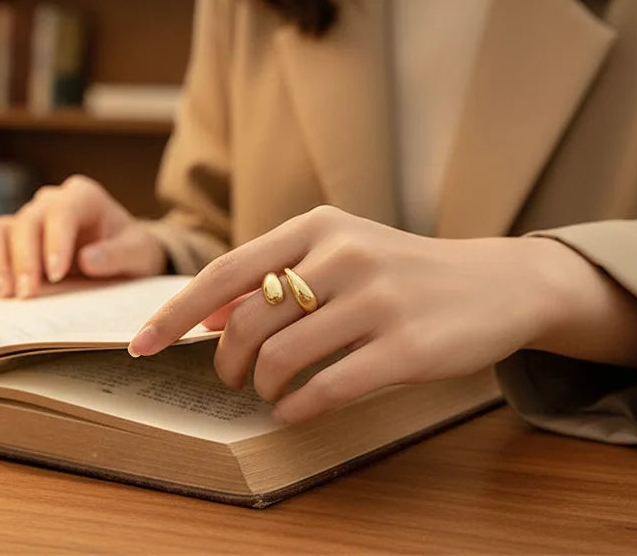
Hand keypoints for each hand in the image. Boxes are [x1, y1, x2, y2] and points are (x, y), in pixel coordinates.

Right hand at [0, 175, 165, 298]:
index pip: (61, 212)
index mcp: (83, 197)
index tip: (56, 275)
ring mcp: (28, 220)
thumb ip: (118, 255)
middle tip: (27, 295)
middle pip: (25, 223)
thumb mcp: (139, 253)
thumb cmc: (132, 250)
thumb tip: (87, 259)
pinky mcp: (12, 241)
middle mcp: (50, 203)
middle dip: (23, 260)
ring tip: (3, 295)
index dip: (54, 242)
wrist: (123, 254)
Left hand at [127, 205, 588, 423]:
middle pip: (248, 322)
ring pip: (281, 358)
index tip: (139, 346)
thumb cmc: (405, 272)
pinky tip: (295, 411)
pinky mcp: (407, 346)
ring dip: (263, 388)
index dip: (175, 313)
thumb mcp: (342, 251)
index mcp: (320, 224)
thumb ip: (279, 276)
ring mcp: (379, 299)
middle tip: (233, 381)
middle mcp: (346, 254)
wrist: (497, 283)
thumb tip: (208, 317)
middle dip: (226, 363)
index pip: (228, 271)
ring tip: (271, 393)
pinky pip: (326, 388)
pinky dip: (297, 408)